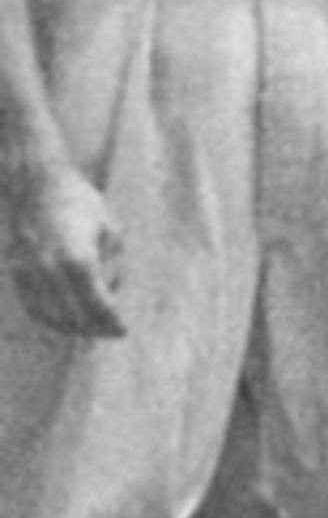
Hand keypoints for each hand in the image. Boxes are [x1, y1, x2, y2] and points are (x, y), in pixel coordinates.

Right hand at [3, 157, 122, 339]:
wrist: (36, 185)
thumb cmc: (80, 203)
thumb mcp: (110, 231)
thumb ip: (111, 267)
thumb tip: (109, 294)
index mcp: (78, 260)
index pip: (97, 305)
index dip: (111, 321)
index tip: (122, 330)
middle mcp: (50, 271)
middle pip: (74, 316)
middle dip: (94, 328)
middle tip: (110, 331)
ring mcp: (29, 274)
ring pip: (50, 316)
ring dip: (71, 327)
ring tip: (90, 328)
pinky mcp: (15, 272)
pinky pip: (33, 306)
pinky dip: (49, 317)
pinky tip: (64, 319)